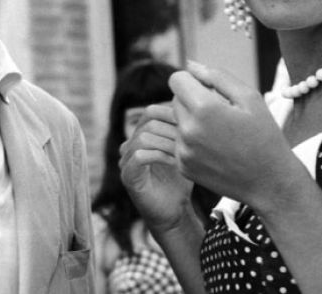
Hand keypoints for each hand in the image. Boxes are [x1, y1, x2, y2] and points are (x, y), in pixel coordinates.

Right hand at [120, 103, 193, 232]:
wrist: (174, 213)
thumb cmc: (181, 181)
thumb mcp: (184, 151)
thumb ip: (182, 131)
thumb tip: (195, 107)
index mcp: (141, 135)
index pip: (151, 112)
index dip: (170, 113)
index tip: (192, 122)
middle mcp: (130, 145)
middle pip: (148, 122)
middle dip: (172, 129)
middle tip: (192, 139)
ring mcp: (126, 161)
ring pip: (143, 137)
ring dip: (168, 143)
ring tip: (185, 152)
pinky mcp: (128, 176)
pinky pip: (139, 156)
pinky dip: (160, 156)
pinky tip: (177, 162)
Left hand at [171, 61, 298, 210]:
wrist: (270, 182)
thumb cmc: (264, 135)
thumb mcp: (249, 98)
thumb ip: (217, 76)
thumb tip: (190, 65)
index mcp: (204, 108)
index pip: (177, 79)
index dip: (193, 80)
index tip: (210, 90)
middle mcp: (188, 130)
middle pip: (175, 99)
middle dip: (192, 100)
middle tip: (219, 113)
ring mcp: (183, 150)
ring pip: (176, 121)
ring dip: (191, 121)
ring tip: (218, 132)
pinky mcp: (183, 166)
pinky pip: (178, 142)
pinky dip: (191, 141)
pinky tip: (214, 148)